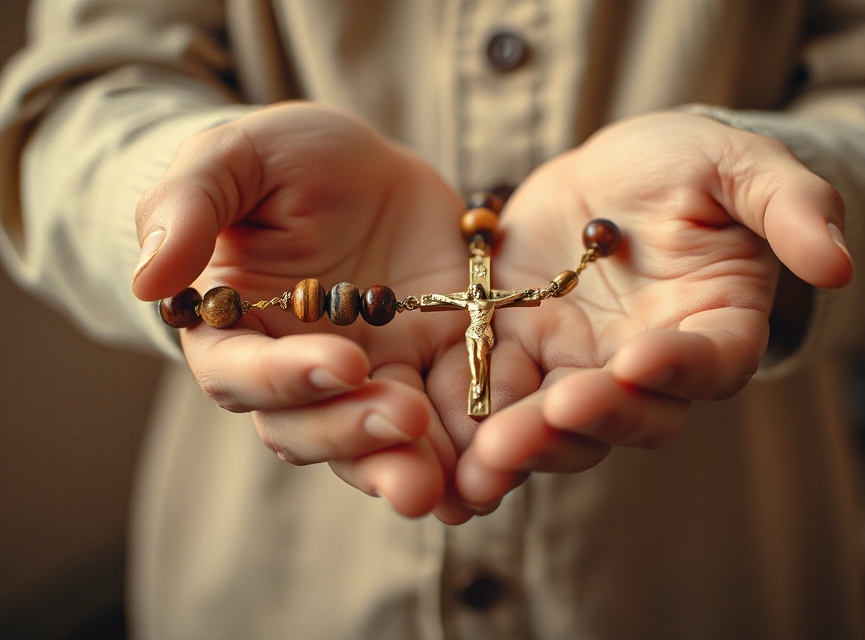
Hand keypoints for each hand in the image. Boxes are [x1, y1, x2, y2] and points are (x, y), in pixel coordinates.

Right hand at [132, 102, 473, 521]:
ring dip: (411, 465)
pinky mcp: (428, 370)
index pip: (245, 373)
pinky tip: (500, 458)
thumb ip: (189, 208)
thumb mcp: (235, 158)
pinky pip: (446, 419)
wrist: (362, 170)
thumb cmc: (282, 161)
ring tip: (454, 480)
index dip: (289, 377)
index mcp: (236, 330)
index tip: (342, 360)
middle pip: (312, 430)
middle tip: (407, 425)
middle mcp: (298, 372)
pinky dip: (468, 445)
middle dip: (358, 436)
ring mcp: (368, 379)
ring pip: (377, 444)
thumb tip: (148, 278)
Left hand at [452, 112, 853, 506]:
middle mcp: (648, 365)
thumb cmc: (687, 165)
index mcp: (712, 325)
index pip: (709, 361)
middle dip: (587, 421)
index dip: (678, 367)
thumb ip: (791, 205)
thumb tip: (841, 262)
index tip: (639, 359)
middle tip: (543, 422)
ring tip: (483, 457)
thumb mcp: (739, 165)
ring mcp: (581, 366)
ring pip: (559, 422)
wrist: (610, 174)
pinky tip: (439, 438)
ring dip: (523, 443)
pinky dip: (472, 420)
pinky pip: (498, 394)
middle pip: (628, 414)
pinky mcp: (521, 354)